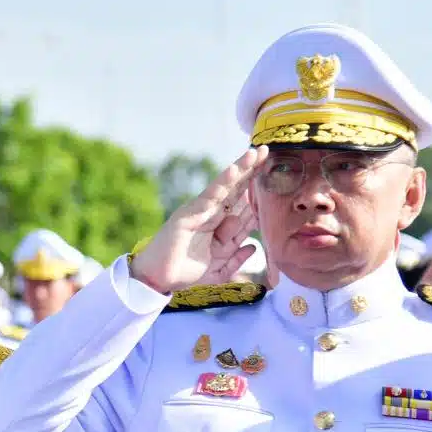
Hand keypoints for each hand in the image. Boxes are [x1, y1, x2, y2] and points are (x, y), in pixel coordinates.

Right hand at [130, 146, 267, 293]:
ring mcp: (202, 212)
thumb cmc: (184, 274)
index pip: (243, 207)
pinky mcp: (191, 213)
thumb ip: (236, 260)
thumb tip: (254, 246)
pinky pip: (211, 195)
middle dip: (252, 172)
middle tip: (267, 151)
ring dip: (241, 168)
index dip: (257, 193)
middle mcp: (212, 216)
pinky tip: (235, 169)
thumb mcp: (218, 271)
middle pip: (236, 190)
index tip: (273, 176)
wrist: (158, 279)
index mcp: (220, 229)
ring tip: (256, 153)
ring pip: (226, 187)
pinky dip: (223, 181)